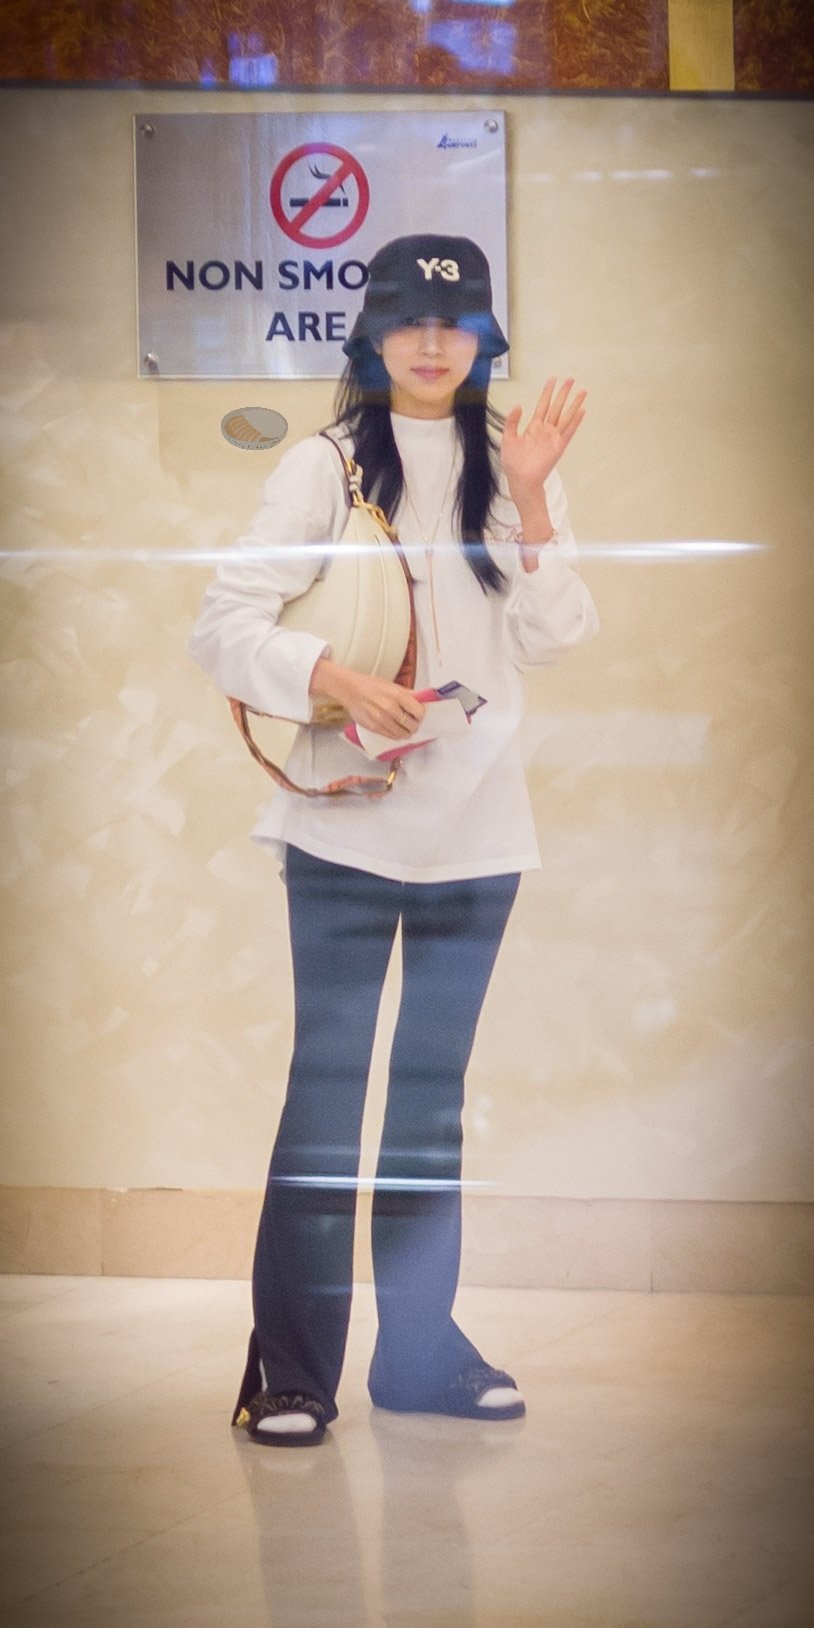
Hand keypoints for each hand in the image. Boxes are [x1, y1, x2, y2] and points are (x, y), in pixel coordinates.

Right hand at [310, 659, 424, 740]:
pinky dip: (396, 734)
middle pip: (412, 725)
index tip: (419, 714)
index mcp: (397, 695)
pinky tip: (395, 729)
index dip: (421, 715)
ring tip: (405, 727)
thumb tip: (421, 701)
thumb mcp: (392, 685)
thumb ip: (407, 694)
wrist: (350, 689)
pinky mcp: (374, 727)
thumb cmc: (370, 685)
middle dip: (414, 725)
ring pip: (403, 733)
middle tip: (413, 722)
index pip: (419, 712)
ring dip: (406, 732)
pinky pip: (391, 736)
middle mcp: (390, 708)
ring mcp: (382, 719)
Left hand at [501, 377, 586, 496]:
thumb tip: (518, 405)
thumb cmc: (513, 464)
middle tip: (571, 379)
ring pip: (566, 416)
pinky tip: (582, 411)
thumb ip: (512, 422)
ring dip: (574, 404)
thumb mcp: (508, 438)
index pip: (543, 405)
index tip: (553, 380)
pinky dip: (576, 421)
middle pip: (557, 407)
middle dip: (564, 393)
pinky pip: (569, 431)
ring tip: (582, 391)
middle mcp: (545, 430)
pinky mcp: (559, 446)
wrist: (520, 479)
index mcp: (533, 428)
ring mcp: (553, 438)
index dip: (547, 392)